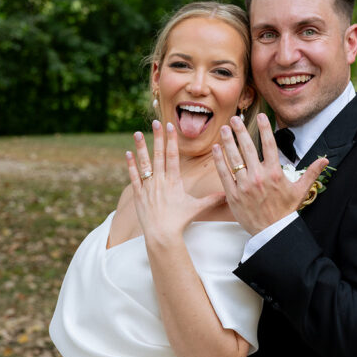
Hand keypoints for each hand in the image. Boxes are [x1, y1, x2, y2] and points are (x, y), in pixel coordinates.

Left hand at [126, 121, 225, 242]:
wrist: (162, 235)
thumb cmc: (180, 221)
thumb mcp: (197, 208)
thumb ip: (211, 199)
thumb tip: (227, 194)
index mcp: (174, 181)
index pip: (173, 156)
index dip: (171, 140)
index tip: (169, 126)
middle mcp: (160, 181)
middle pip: (159, 154)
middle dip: (158, 137)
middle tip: (155, 122)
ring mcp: (148, 187)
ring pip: (144, 163)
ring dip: (141, 147)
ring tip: (137, 133)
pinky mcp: (138, 195)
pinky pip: (134, 176)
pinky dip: (131, 165)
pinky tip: (128, 153)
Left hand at [212, 113, 327, 234]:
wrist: (272, 232)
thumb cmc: (285, 211)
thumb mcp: (300, 191)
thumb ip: (311, 173)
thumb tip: (325, 160)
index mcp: (274, 173)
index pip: (269, 145)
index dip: (264, 128)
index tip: (260, 116)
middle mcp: (258, 177)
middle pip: (248, 148)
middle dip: (240, 131)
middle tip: (235, 119)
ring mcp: (244, 185)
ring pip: (234, 158)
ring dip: (228, 142)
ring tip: (223, 129)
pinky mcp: (233, 195)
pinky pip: (224, 174)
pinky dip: (219, 160)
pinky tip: (216, 148)